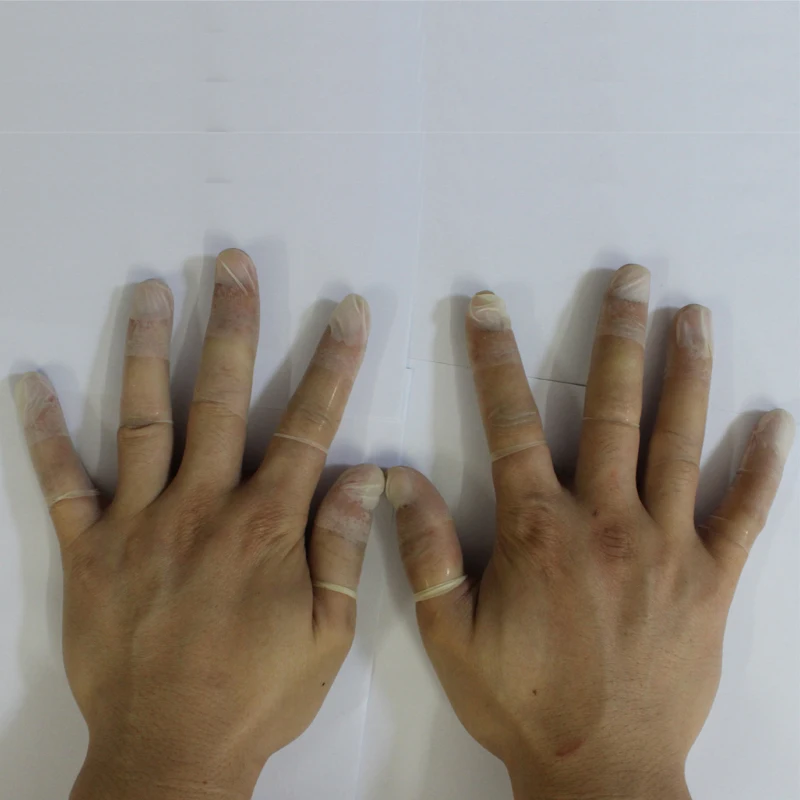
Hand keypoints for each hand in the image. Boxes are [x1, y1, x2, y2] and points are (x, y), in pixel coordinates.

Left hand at [15, 250, 382, 799]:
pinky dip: (44, 433)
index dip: (332, 362)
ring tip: (149, 290)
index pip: (308, 424)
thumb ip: (344, 546)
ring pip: (143, 418)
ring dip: (145, 350)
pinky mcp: (89, 549)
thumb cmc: (259, 691)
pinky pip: (63, 483)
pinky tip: (29, 383)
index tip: (345, 310)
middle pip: (222, 398)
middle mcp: (203, 506)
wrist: (170, 752)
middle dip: (233, 325)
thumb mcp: (329, 630)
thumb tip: (367, 474)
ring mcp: (139, 523)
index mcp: (267, 524)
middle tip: (231, 264)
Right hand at [386, 265, 794, 799]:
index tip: (486, 306)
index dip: (493, 359)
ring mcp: (669, 547)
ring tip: (693, 315)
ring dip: (686, 372)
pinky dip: (762, 465)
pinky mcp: (712, 580)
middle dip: (617, 337)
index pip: (509, 422)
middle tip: (631, 278)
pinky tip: (774, 420)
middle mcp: (607, 522)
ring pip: (679, 441)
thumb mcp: (449, 637)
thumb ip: (423, 553)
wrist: (605, 776)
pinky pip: (745, 513)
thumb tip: (394, 479)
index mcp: (538, 530)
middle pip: (611, 410)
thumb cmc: (523, 705)